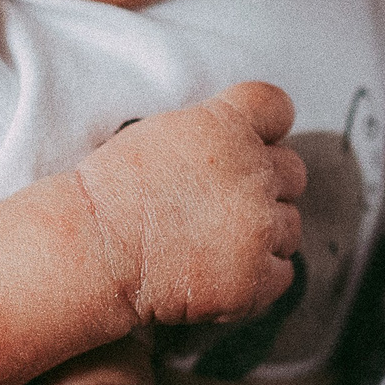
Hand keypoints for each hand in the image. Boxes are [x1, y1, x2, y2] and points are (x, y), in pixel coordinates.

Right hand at [75, 81, 307, 327]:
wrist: (91, 250)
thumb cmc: (113, 193)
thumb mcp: (164, 134)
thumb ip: (217, 131)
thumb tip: (252, 145)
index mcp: (228, 126)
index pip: (277, 107)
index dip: (267, 128)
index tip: (252, 145)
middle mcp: (253, 172)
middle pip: (293, 172)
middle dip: (265, 187)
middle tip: (221, 207)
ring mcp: (258, 227)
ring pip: (289, 226)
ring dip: (262, 235)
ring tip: (212, 244)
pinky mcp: (254, 278)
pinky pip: (282, 273)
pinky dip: (257, 277)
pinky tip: (218, 274)